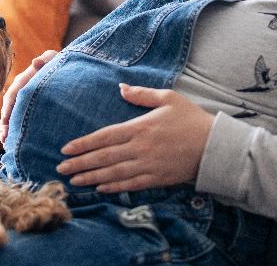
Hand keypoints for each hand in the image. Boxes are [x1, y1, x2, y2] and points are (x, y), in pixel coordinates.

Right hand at [0, 50, 58, 144]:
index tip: (5, 120)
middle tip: (5, 138)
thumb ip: (45, 59)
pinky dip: (18, 130)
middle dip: (6, 124)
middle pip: (9, 109)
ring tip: (8, 145)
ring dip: (10, 130)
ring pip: (13, 116)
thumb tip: (36, 62)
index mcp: (23, 80)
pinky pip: (21, 120)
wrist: (64, 67)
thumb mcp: (52, 58)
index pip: (12, 95)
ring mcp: (24, 100)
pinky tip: (18, 143)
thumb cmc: (57, 62)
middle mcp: (20, 91)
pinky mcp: (30, 108)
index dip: (8, 108)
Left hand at [56, 84, 213, 192]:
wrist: (215, 146)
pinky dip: (114, 187)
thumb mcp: (168, 98)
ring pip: (114, 174)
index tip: (66, 149)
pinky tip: (100, 188)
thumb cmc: (191, 119)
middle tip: (61, 169)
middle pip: (104, 157)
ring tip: (74, 181)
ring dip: (92, 177)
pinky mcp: (157, 179)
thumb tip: (121, 88)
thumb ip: (142, 94)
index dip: (83, 144)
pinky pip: (131, 185)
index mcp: (140, 127)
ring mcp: (148, 166)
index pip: (104, 137)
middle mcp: (140, 148)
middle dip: (80, 163)